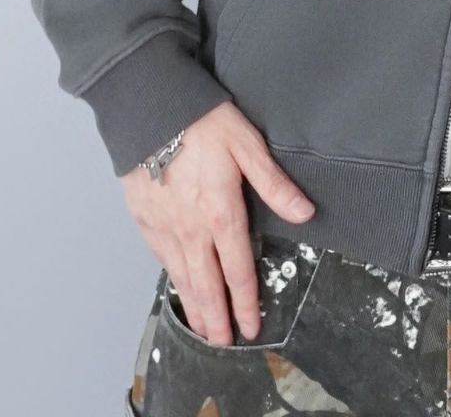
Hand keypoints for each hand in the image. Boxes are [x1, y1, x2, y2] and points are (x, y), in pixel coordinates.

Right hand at [120, 101, 315, 343]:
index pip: (237, 269)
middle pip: (207, 284)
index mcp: (221, 213)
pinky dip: (171, 278)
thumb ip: (274, 184)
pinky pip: (161, 257)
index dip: (246, 301)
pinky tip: (178, 284)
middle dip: (217, 317)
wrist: (149, 108)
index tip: (251, 327)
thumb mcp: (247, 145)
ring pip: (182, 276)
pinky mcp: (144, 218)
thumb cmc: (202, 121)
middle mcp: (192, 228)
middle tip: (224, 342)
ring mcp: (165, 226)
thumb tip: (305, 213)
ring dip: (194, 306)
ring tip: (202, 328)